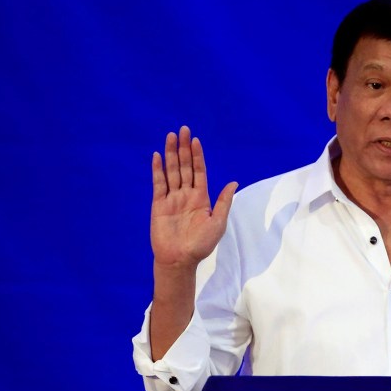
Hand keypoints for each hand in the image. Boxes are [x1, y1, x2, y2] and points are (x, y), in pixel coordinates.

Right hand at [150, 125, 237, 270]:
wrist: (180, 260)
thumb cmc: (201, 245)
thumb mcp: (218, 223)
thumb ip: (224, 202)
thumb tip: (233, 182)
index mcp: (201, 198)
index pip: (199, 171)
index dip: (197, 155)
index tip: (196, 140)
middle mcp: (186, 195)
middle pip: (185, 166)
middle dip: (184, 148)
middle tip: (183, 130)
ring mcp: (172, 198)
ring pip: (172, 171)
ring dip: (171, 154)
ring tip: (170, 137)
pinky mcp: (159, 204)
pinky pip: (158, 184)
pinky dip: (157, 170)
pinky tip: (157, 156)